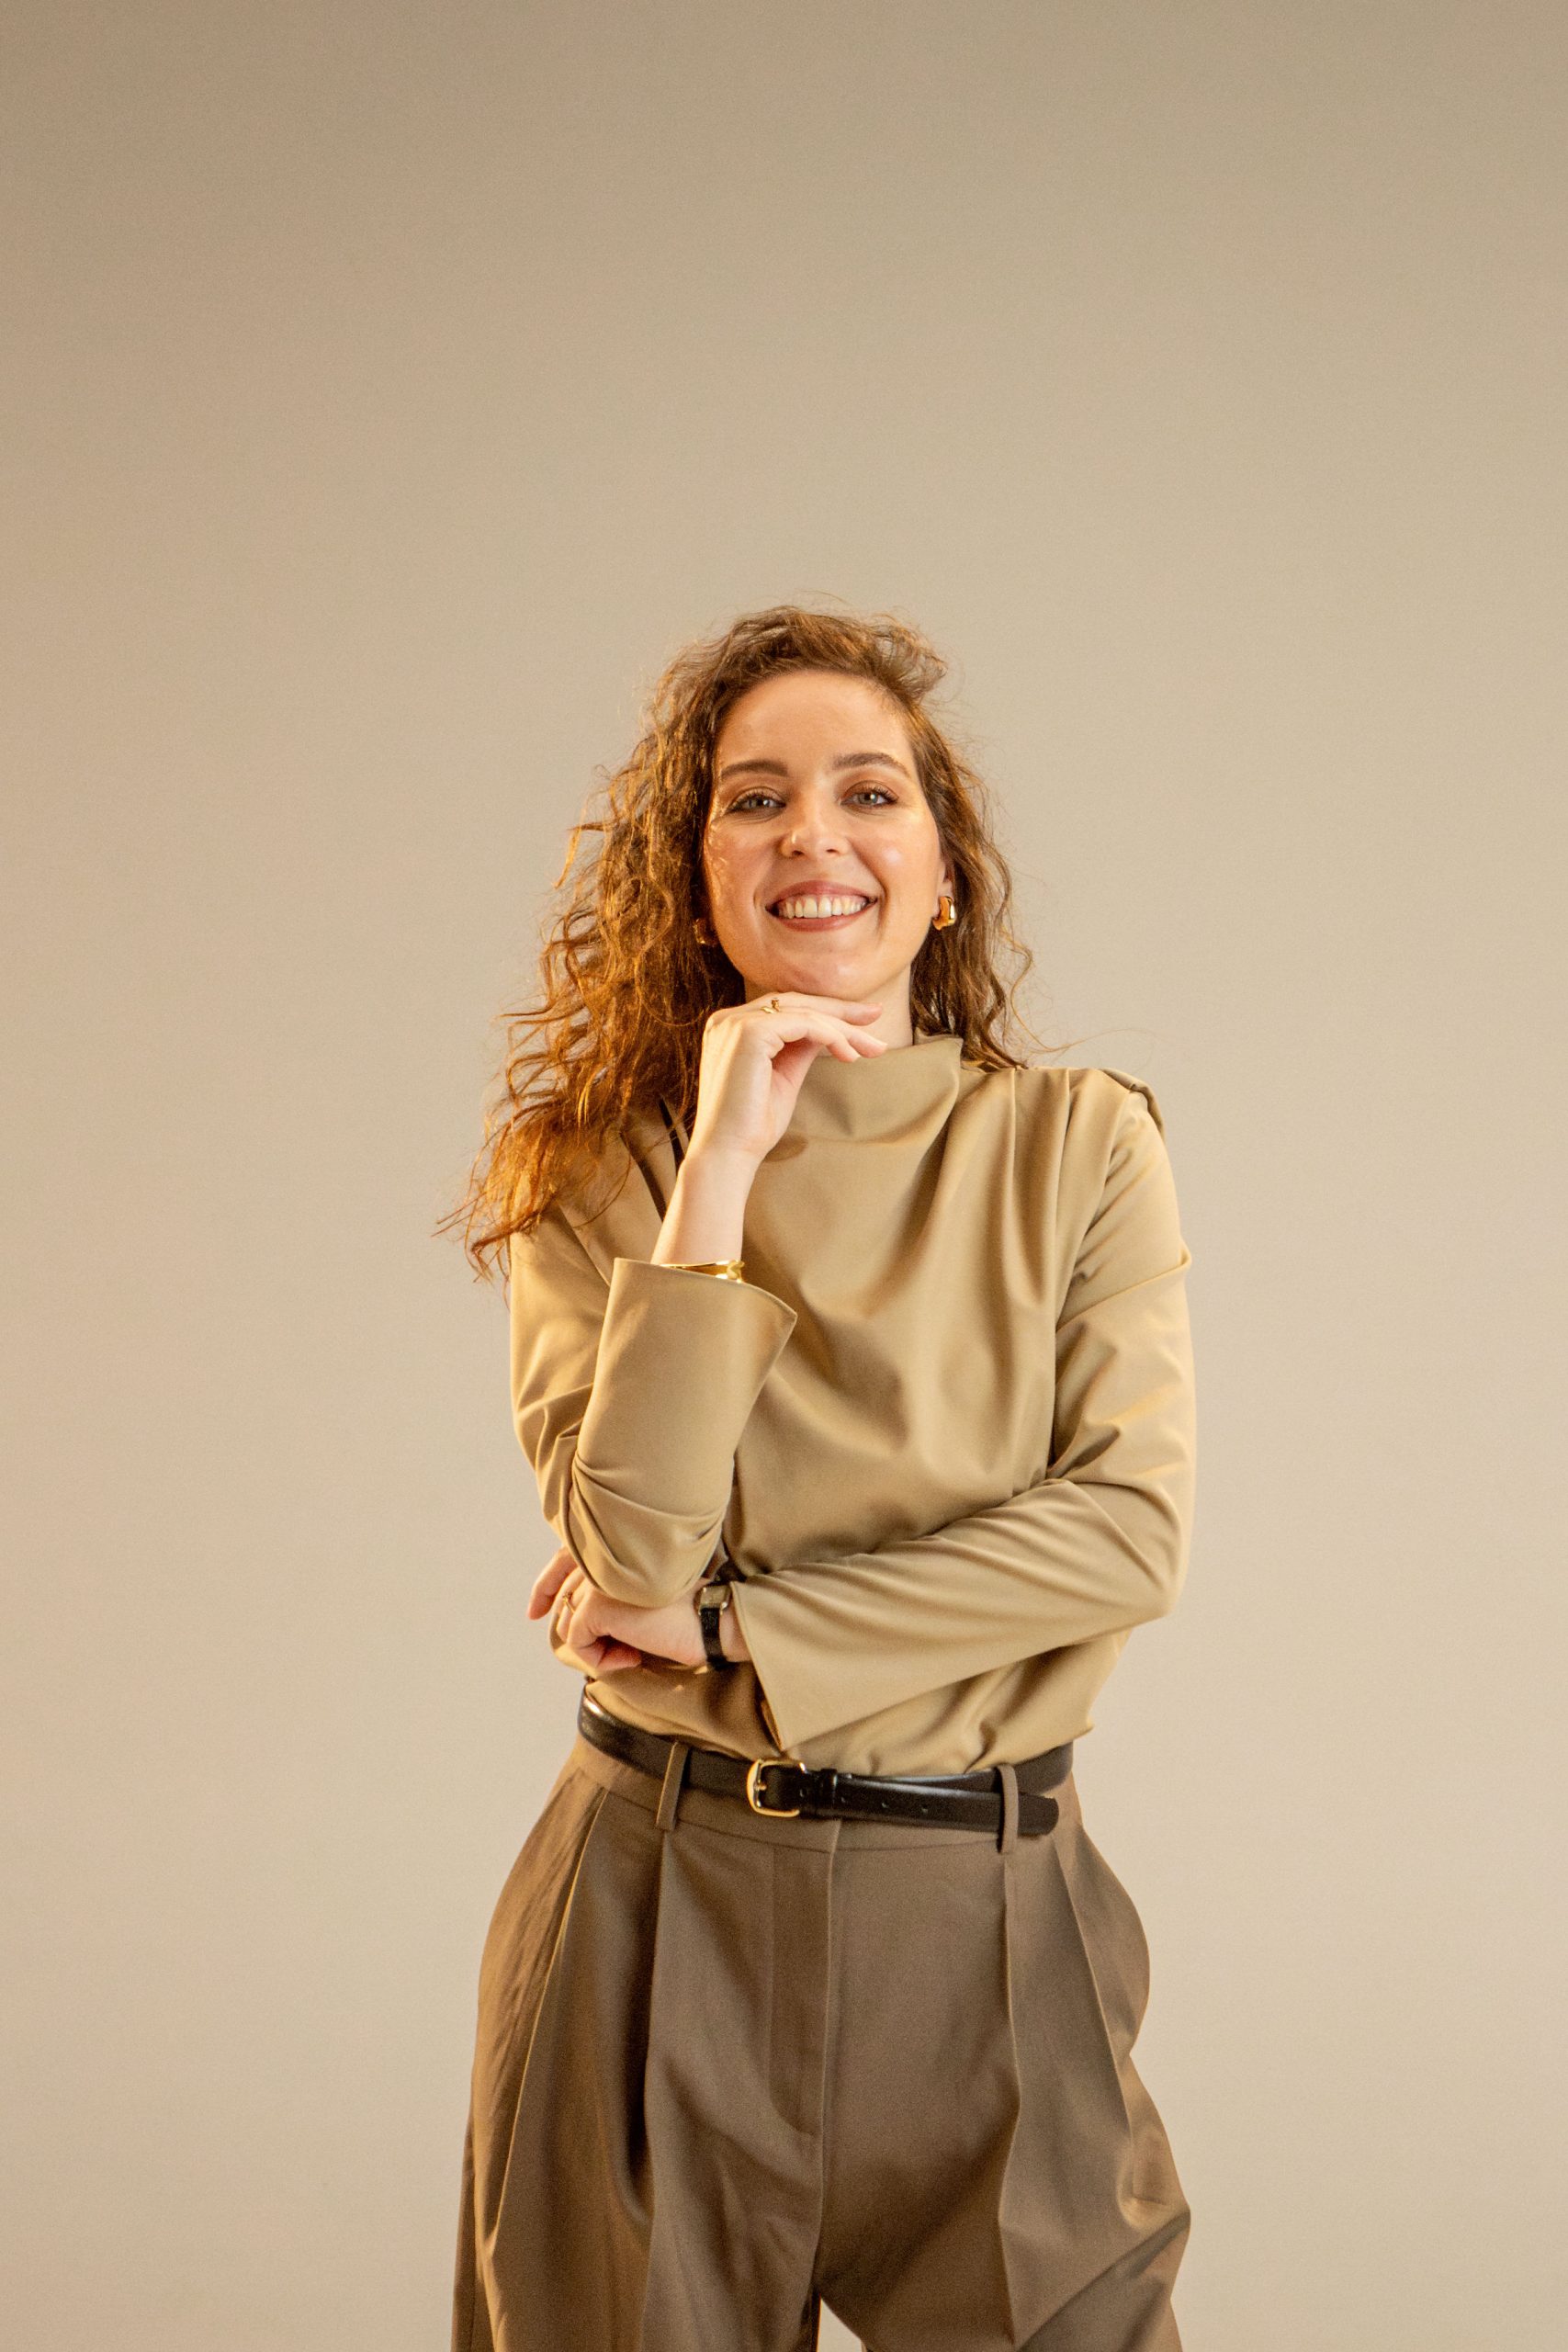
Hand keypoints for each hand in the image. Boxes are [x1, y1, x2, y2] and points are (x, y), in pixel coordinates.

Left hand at [526, 1544, 705, 1671]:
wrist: (711, 1618)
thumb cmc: (685, 1609)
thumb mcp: (640, 1591)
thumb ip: (606, 1588)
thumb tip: (566, 1612)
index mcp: (610, 1542)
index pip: (561, 1560)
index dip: (544, 1588)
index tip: (535, 1612)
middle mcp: (599, 1554)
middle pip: (563, 1599)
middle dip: (582, 1632)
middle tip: (623, 1649)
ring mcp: (596, 1579)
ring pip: (569, 1624)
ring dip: (597, 1647)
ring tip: (633, 1651)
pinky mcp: (596, 1606)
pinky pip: (577, 1642)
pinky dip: (600, 1659)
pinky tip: (632, 1657)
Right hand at [687, 992, 886, 1164]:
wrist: (728, 1153)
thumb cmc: (753, 1124)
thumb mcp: (784, 1076)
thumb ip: (800, 1049)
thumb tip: (832, 1031)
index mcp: (732, 1027)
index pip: (786, 1008)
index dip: (826, 1011)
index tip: (862, 1020)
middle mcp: (729, 1019)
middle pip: (796, 1002)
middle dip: (841, 1011)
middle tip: (877, 1015)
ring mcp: (736, 1023)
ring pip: (804, 1012)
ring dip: (843, 1029)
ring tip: (872, 1048)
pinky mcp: (749, 1033)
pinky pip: (803, 1024)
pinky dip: (831, 1036)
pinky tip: (849, 1055)